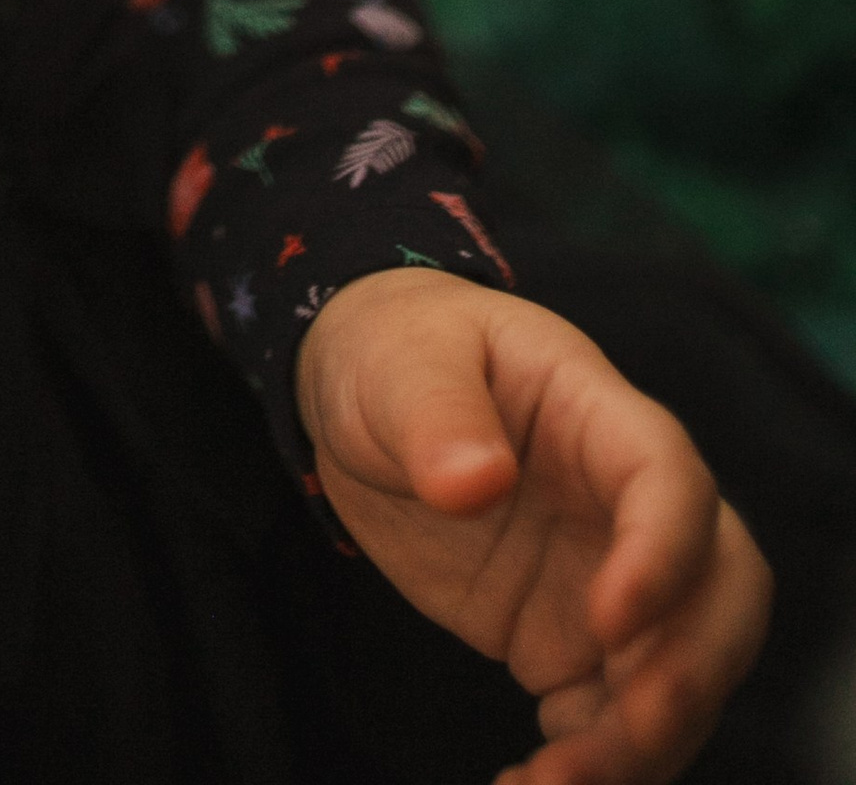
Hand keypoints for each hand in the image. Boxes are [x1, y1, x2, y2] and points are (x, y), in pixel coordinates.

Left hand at [296, 267, 770, 784]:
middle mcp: (625, 506)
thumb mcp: (397, 361)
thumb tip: (473, 481)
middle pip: (724, 591)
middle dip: (692, 671)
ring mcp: (609, 579)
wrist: (372, 398)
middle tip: (627, 730)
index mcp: (599, 414)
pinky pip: (615, 718)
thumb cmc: (397, 353)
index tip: (607, 621)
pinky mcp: (574, 643)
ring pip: (681, 673)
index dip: (663, 555)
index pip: (671, 481)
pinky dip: (593, 766)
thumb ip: (435, 413)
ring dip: (640, 744)